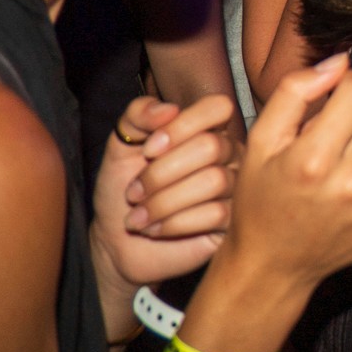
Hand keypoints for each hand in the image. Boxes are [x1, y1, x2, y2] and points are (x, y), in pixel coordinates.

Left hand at [91, 93, 238, 292]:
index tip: (148, 150)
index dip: (182, 126)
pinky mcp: (233, 222)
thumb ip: (137, 116)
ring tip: (139, 216)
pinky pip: (215, 214)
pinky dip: (173, 223)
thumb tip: (167, 110)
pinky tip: (155, 229)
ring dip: (163, 202)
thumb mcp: (121, 146)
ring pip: (213, 182)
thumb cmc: (124, 190)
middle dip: (161, 173)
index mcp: (207, 130)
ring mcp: (235, 188)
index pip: (218, 108)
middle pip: (211, 147)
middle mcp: (229, 155)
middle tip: (134, 192)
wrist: (116, 243)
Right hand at [218, 55, 351, 294]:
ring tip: (340, 161)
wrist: (271, 266)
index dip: (345, 85)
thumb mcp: (260, 141)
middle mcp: (350, 184)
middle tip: (327, 137)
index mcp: (313, 160)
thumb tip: (339, 61)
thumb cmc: (260, 199)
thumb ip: (295, 92)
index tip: (330, 97)